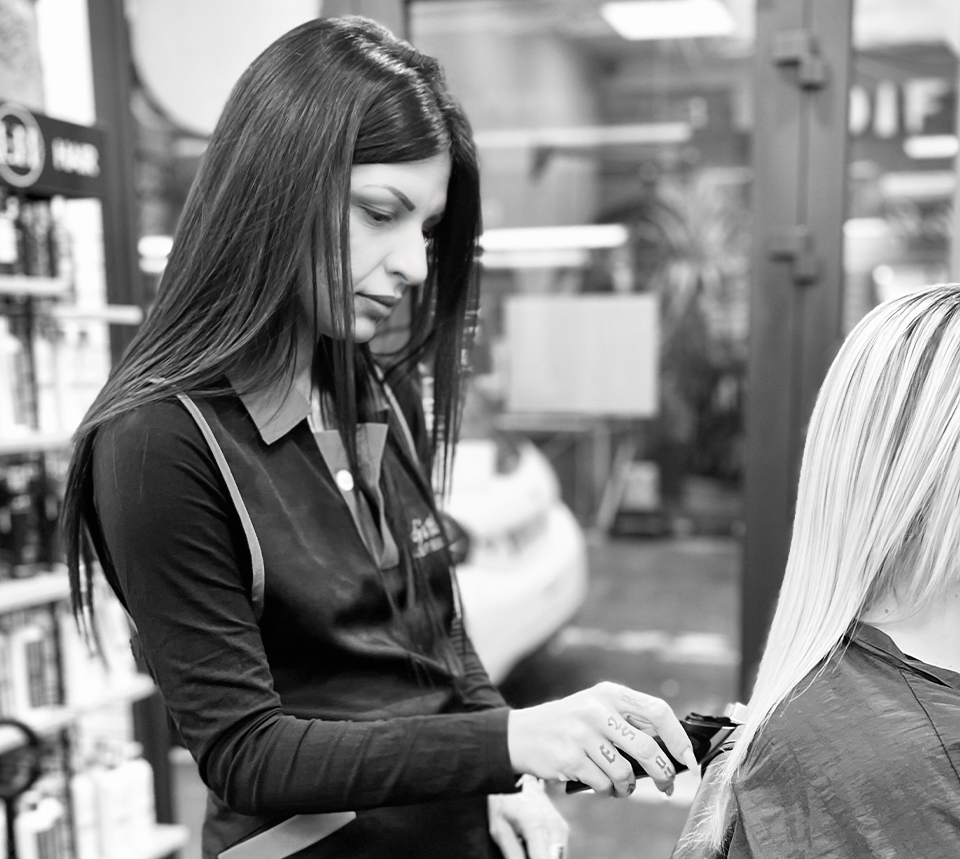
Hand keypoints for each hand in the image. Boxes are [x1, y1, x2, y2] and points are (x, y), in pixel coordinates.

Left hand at [488, 775, 568, 858]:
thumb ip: (512, 855)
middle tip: (525, 853)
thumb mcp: (499, 830)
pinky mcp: (563, 828)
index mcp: (536, 827)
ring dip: (544, 856)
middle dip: (539, 858)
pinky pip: (559, 849)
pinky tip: (535, 847)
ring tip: (528, 849)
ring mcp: (560, 827)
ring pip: (559, 856)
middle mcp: (553, 827)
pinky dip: (548, 852)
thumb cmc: (505, 800)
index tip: (525, 858)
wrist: (516, 779)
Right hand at [507, 682, 697, 797]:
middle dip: (663, 773)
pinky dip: (607, 790)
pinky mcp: (570, 757)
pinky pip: (604, 783)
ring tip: (622, 785)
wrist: (521, 734)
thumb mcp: (597, 708)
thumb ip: (628, 721)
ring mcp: (582, 733)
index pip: (657, 711)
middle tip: (666, 785)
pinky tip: (600, 783)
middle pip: (647, 747)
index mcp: (610, 694)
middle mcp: (597, 709)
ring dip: (629, 786)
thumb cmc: (568, 724)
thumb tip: (670, 749)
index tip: (688, 758)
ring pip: (625, 772)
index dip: (678, 737)